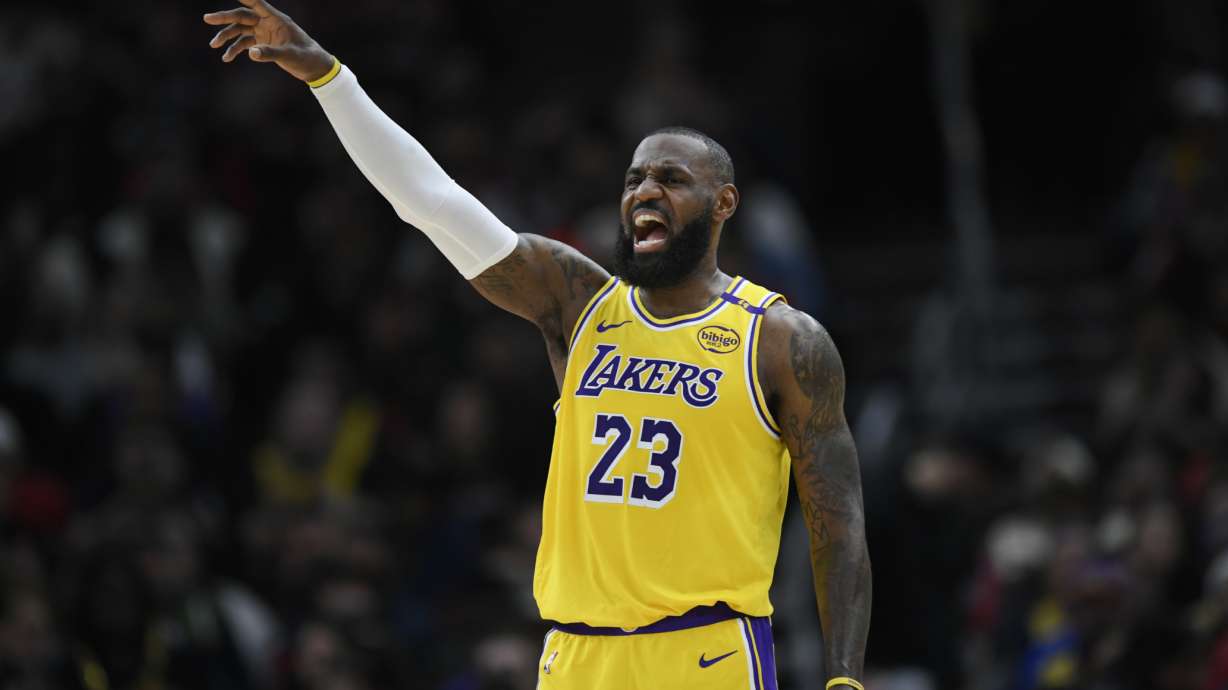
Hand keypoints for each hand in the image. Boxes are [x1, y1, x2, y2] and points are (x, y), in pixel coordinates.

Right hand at [203, 0, 334, 81]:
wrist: (313, 68)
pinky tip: (227, 58)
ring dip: (227, 37)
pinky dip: (235, 50)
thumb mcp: (289, 56)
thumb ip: (270, 53)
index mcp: (276, 19)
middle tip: (207, 19)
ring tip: (214, 46)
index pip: (256, 4)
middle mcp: (268, 23)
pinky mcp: (263, 43)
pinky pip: (245, 44)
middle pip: (242, 16)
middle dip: (224, 18)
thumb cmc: (306, 57)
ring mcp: (264, 33)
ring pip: (240, 31)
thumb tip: (251, 53)